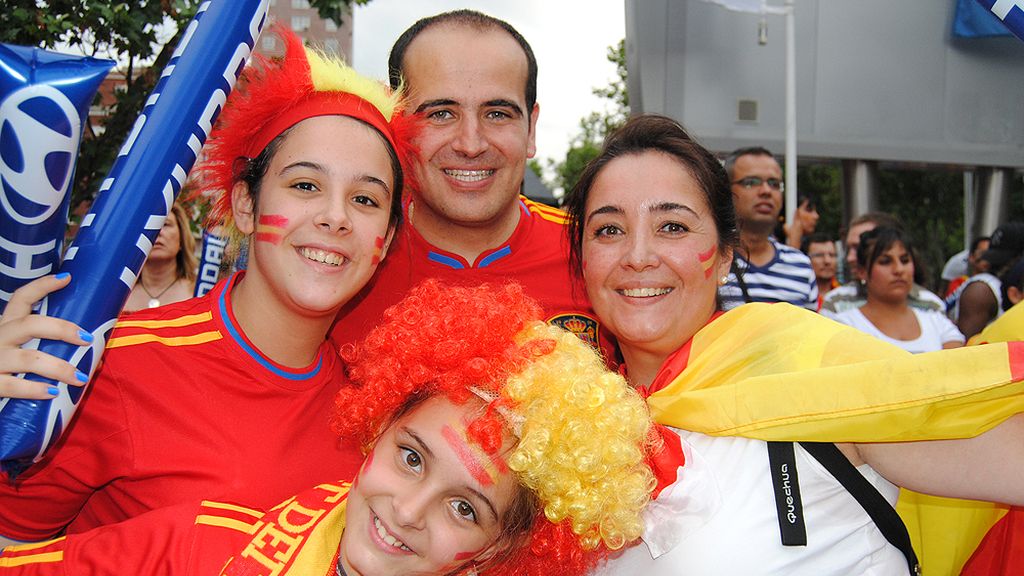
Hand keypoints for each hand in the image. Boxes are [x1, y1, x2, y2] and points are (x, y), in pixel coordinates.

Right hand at [0, 274, 92, 398]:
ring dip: (59, 368)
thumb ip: (50, 350)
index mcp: (7, 326)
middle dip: (62, 329)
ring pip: (29, 359)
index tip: (66, 278)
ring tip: (80, 377)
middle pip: (31, 324)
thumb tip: (98, 362)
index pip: (21, 298)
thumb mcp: (19, 349)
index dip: (42, 286)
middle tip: (87, 339)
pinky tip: (52, 392)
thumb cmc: (6, 367)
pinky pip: (14, 386)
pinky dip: (35, 389)